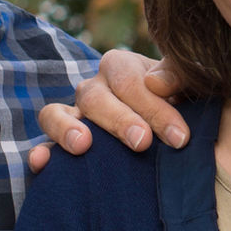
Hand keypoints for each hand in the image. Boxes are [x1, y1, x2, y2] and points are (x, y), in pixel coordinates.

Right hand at [28, 49, 190, 172]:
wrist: (172, 128)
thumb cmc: (182, 104)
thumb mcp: (189, 85)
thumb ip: (180, 75)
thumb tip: (157, 83)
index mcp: (121, 66)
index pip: (130, 81)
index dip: (155, 108)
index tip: (179, 137)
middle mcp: (93, 88)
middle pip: (94, 97)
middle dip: (120, 120)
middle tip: (142, 143)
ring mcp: (73, 115)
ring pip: (55, 113)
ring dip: (67, 128)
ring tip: (83, 146)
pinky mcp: (61, 143)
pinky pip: (43, 144)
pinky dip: (40, 153)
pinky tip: (42, 164)